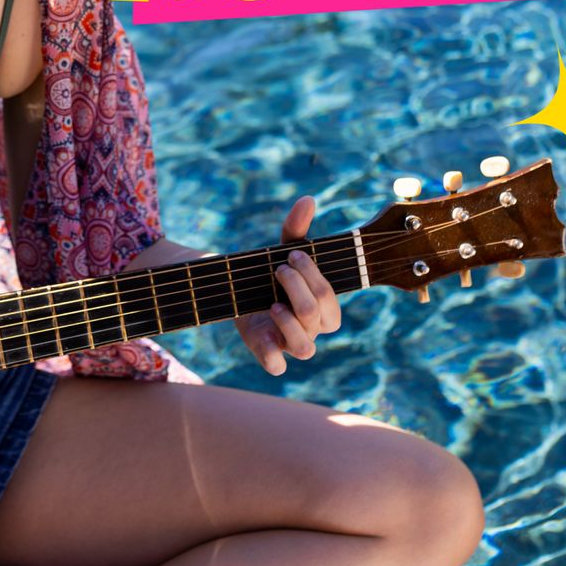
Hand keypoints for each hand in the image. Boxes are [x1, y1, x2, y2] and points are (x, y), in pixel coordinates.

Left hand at [234, 196, 340, 374]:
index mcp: (322, 304)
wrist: (236, 289)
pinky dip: (272, 355)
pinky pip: (277, 366)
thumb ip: (295, 227)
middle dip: (298, 287)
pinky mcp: (267, 351)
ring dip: (289, 322)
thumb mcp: (281, 247)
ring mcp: (289, 342)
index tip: (292, 255)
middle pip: (318, 317)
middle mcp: (311, 327)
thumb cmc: (269, 270)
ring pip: (306, 348)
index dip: (313, 277)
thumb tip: (307, 199)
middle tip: (278, 268)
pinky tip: (264, 329)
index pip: (329, 297)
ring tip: (272, 303)